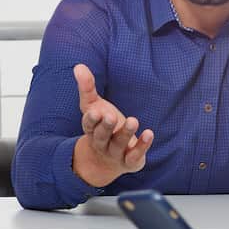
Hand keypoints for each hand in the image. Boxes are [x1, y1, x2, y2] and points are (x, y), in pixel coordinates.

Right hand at [70, 63, 154, 187]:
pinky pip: (135, 155)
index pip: (88, 125)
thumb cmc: (101, 126)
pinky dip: (142, 146)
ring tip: (134, 120)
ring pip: (118, 144)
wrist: (106, 162)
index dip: (92, 119)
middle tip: (111, 116)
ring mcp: (115, 153)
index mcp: (91, 129)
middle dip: (106, 127)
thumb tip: (78, 66)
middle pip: (101, 136)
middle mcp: (101, 143)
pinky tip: (149, 133)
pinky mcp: (130, 161)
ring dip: (125, 133)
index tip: (95, 111)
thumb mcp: (93, 107)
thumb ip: (87, 87)